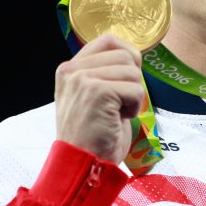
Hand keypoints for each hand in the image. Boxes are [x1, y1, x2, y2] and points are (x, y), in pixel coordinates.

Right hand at [54, 33, 144, 163]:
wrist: (83, 165)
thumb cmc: (93, 135)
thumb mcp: (90, 96)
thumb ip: (103, 73)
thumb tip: (133, 54)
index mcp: (69, 69)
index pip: (108, 40)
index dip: (127, 56)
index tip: (126, 79)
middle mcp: (72, 70)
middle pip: (125, 54)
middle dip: (132, 80)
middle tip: (119, 104)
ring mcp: (83, 79)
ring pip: (133, 71)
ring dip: (134, 95)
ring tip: (117, 113)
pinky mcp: (97, 91)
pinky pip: (135, 89)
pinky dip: (135, 106)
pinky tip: (119, 119)